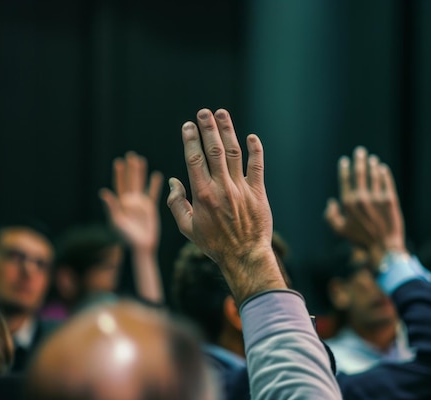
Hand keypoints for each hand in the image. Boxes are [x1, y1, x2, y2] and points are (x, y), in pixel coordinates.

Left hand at [100, 151, 162, 252]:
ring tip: (140, 160)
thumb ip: (111, 207)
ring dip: (141, 173)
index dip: (119, 174)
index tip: (118, 162)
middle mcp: (130, 201)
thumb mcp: (117, 221)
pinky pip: (153, 193)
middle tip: (131, 155)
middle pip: (130, 181)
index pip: (119, 185)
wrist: (141, 245)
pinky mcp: (150, 208)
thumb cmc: (126, 237)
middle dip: (130, 169)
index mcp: (121, 203)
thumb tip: (103, 192)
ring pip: (141, 184)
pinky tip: (156, 175)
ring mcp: (141, 204)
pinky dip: (154, 185)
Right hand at [167, 108, 285, 304]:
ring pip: (234, 153)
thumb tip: (173, 181)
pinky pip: (257, 166)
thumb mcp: (188, 228)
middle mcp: (221, 188)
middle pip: (214, 150)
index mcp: (202, 195)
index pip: (194, 160)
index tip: (188, 126)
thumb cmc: (214, 244)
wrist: (244, 256)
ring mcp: (241, 189)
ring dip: (228, 131)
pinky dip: (255, 150)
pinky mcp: (257, 192)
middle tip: (203, 112)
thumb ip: (176, 204)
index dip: (190, 140)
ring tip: (222, 114)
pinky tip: (251, 137)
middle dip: (208, 128)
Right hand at [325, 146, 406, 268]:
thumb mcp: (339, 230)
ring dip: (372, 164)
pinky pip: (386, 181)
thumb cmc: (360, 240)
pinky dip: (384, 173)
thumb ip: (330, 216)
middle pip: (360, 172)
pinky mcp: (390, 199)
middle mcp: (361, 197)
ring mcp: (376, 197)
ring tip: (372, 159)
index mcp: (348, 203)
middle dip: (359, 159)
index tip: (345, 161)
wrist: (384, 247)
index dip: (344, 168)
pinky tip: (382, 168)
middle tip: (360, 151)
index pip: (345, 180)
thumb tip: (331, 202)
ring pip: (374, 175)